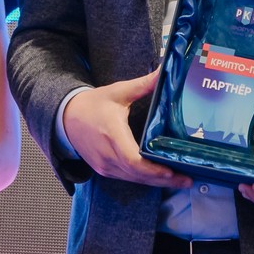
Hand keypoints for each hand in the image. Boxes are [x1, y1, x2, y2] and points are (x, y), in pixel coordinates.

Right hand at [63, 70, 188, 188]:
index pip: (132, 160)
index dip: (153, 169)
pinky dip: (145, 179)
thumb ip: (143, 85)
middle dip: (163, 179)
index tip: (172, 171)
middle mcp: (107, 155)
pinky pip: (128, 178)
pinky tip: (161, 178)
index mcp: (112, 134)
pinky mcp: (104, 170)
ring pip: (134, 179)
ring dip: (156, 182)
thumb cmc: (93, 104)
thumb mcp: (118, 92)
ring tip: (181, 180)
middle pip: (138, 174)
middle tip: (187, 180)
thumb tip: (164, 71)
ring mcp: (104, 165)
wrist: (66, 117)